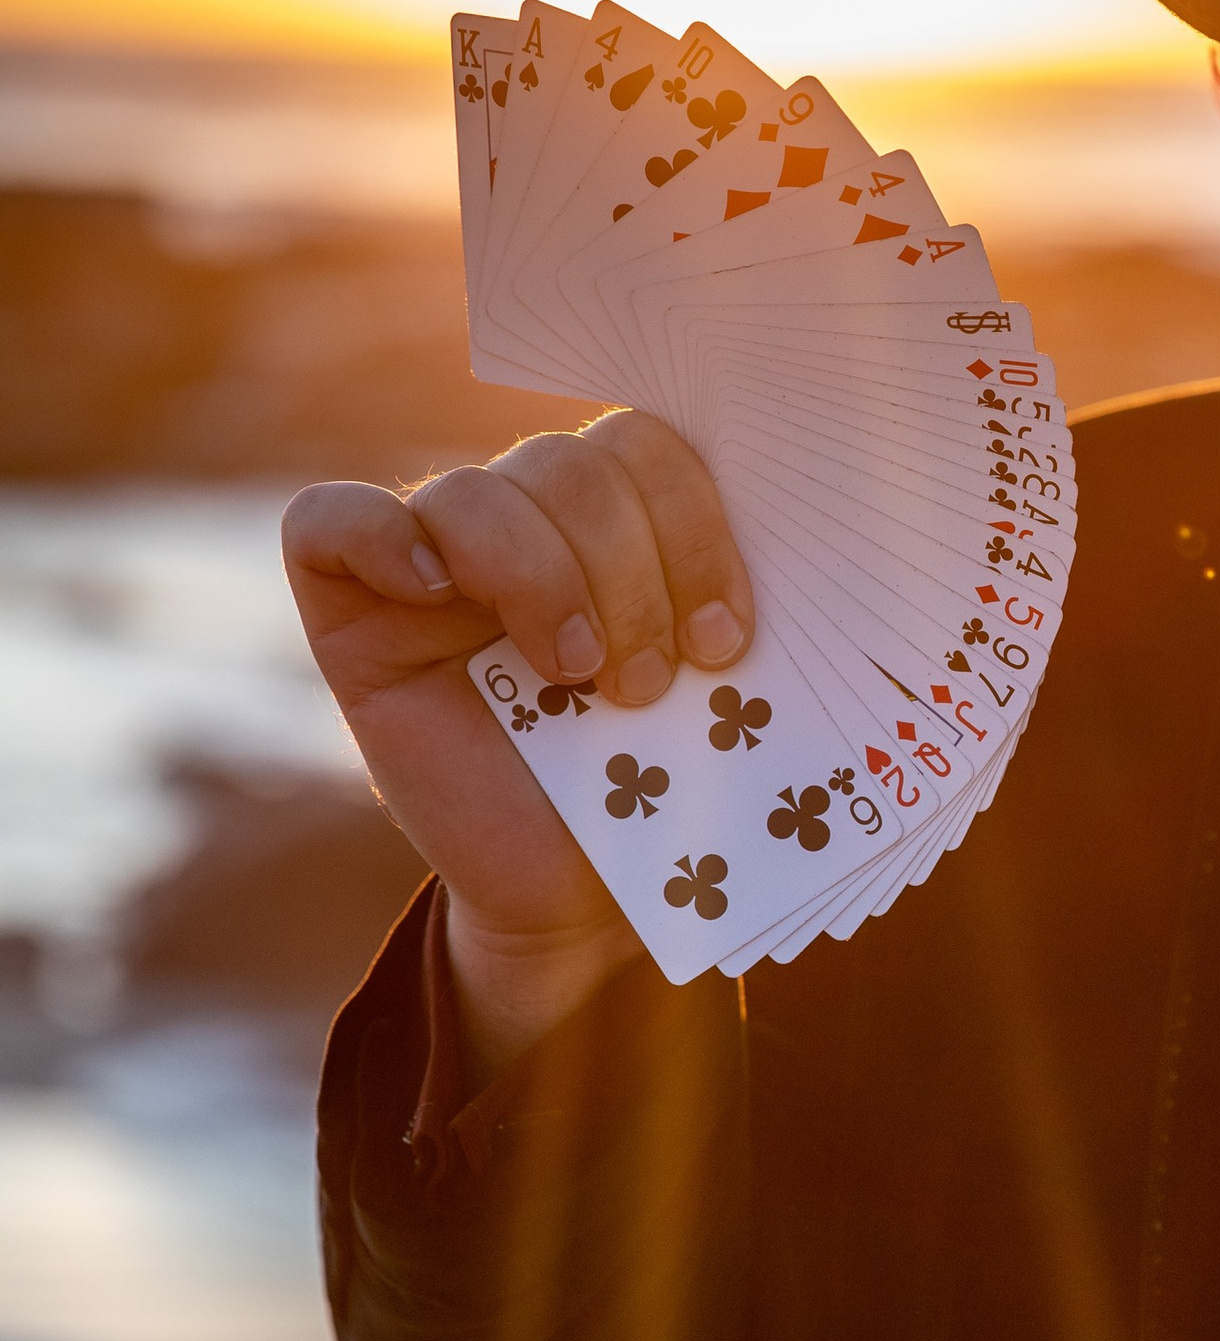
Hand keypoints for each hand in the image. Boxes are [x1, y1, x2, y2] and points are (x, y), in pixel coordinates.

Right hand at [282, 413, 753, 1069]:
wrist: (576, 897)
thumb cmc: (654, 790)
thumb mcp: (710, 688)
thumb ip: (712, 597)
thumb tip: (768, 531)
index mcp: (618, 517)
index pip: (644, 444)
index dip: (691, 523)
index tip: (725, 633)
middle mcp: (523, 523)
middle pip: (567, 465)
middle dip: (625, 573)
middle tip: (648, 682)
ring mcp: (431, 563)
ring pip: (476, 494)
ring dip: (540, 579)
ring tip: (576, 676)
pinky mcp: (349, 612)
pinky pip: (329, 522)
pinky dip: (385, 540)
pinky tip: (437, 595)